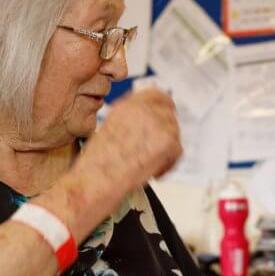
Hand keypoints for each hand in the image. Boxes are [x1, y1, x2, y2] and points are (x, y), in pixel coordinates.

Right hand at [75, 88, 181, 202]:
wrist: (97, 180)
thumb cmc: (97, 164)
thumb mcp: (110, 130)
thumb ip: (131, 121)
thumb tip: (149, 123)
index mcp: (127, 105)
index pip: (156, 95)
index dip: (164, 106)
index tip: (167, 116)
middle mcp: (143, 110)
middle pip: (169, 114)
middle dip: (167, 132)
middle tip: (162, 148)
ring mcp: (157, 124)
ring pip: (174, 133)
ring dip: (166, 150)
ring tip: (150, 165)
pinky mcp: (167, 141)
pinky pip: (177, 151)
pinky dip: (168, 164)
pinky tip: (152, 172)